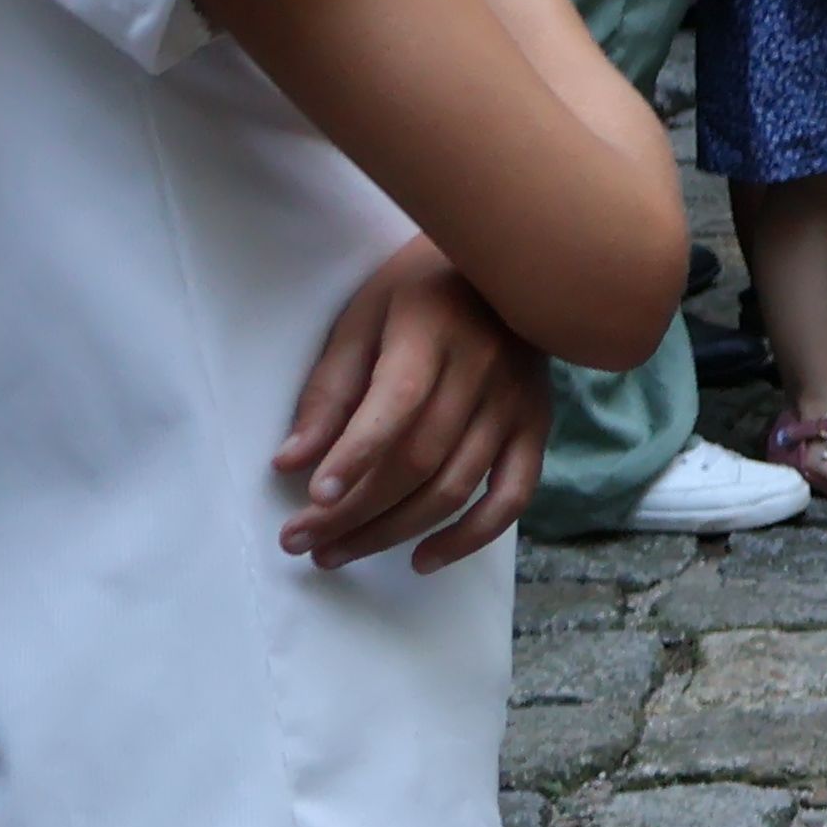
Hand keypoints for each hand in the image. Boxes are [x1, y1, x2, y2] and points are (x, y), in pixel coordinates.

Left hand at [274, 240, 550, 571]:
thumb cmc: (419, 292)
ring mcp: (516, 404)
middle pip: (420, 459)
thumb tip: (289, 463)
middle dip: (353, 511)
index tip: (312, 499)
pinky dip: (471, 538)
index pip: (397, 404)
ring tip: (335, 554)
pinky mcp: (536, 426)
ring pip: (456, 487)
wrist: (514, 267)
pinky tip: (422, 559)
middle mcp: (484, 371)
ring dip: (391, 532)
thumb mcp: (362, 319)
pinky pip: (512, 496)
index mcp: (434, 333)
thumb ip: (329, 390)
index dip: (356, 456)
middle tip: (299, 541)